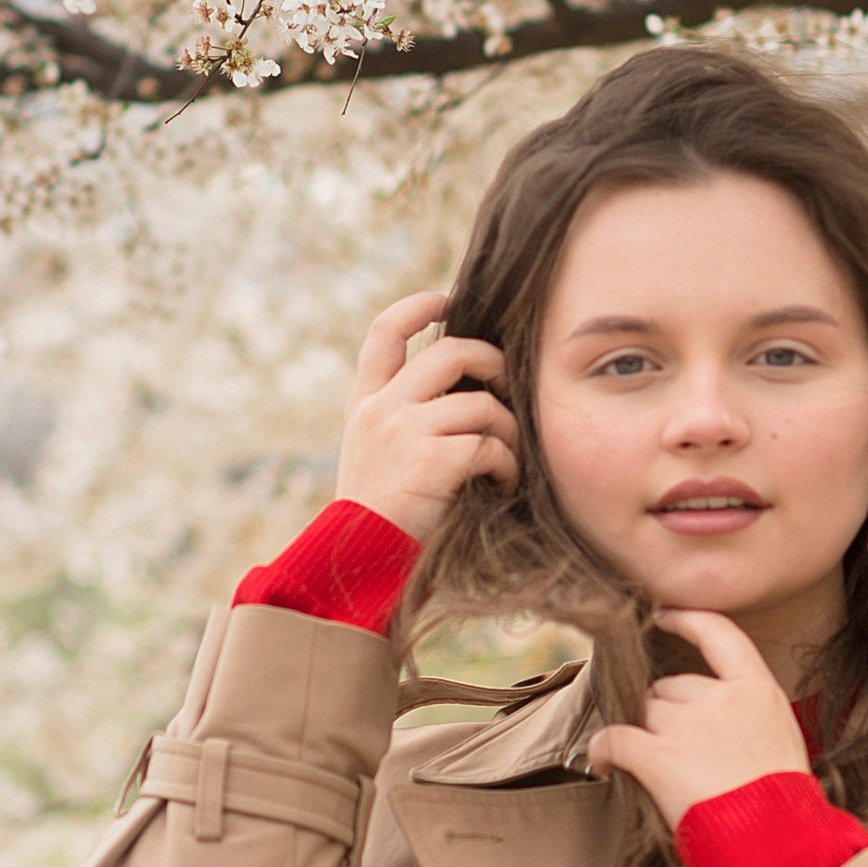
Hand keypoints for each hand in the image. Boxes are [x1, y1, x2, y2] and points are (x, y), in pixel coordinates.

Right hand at [334, 289, 518, 540]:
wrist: (359, 567)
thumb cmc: (382, 521)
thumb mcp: (379, 458)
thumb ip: (405, 419)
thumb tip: (468, 390)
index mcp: (365, 405)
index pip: (385, 333)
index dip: (418, 306)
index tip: (447, 299)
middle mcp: (381, 410)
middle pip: (450, 352)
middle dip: (491, 362)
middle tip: (506, 388)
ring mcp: (403, 432)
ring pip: (480, 403)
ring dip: (507, 429)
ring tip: (508, 459)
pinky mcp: (430, 461)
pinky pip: (489, 445)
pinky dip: (507, 465)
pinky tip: (503, 485)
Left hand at [587, 610, 811, 826]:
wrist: (777, 842)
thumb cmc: (783, 806)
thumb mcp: (783, 742)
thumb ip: (750, 719)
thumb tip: (720, 723)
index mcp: (759, 691)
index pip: (719, 634)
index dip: (687, 620)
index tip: (664, 615)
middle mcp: (721, 698)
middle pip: (672, 686)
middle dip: (668, 713)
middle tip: (683, 754)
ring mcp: (688, 725)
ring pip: (646, 713)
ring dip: (646, 735)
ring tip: (661, 771)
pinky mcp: (658, 756)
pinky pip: (615, 739)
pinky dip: (603, 751)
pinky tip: (604, 764)